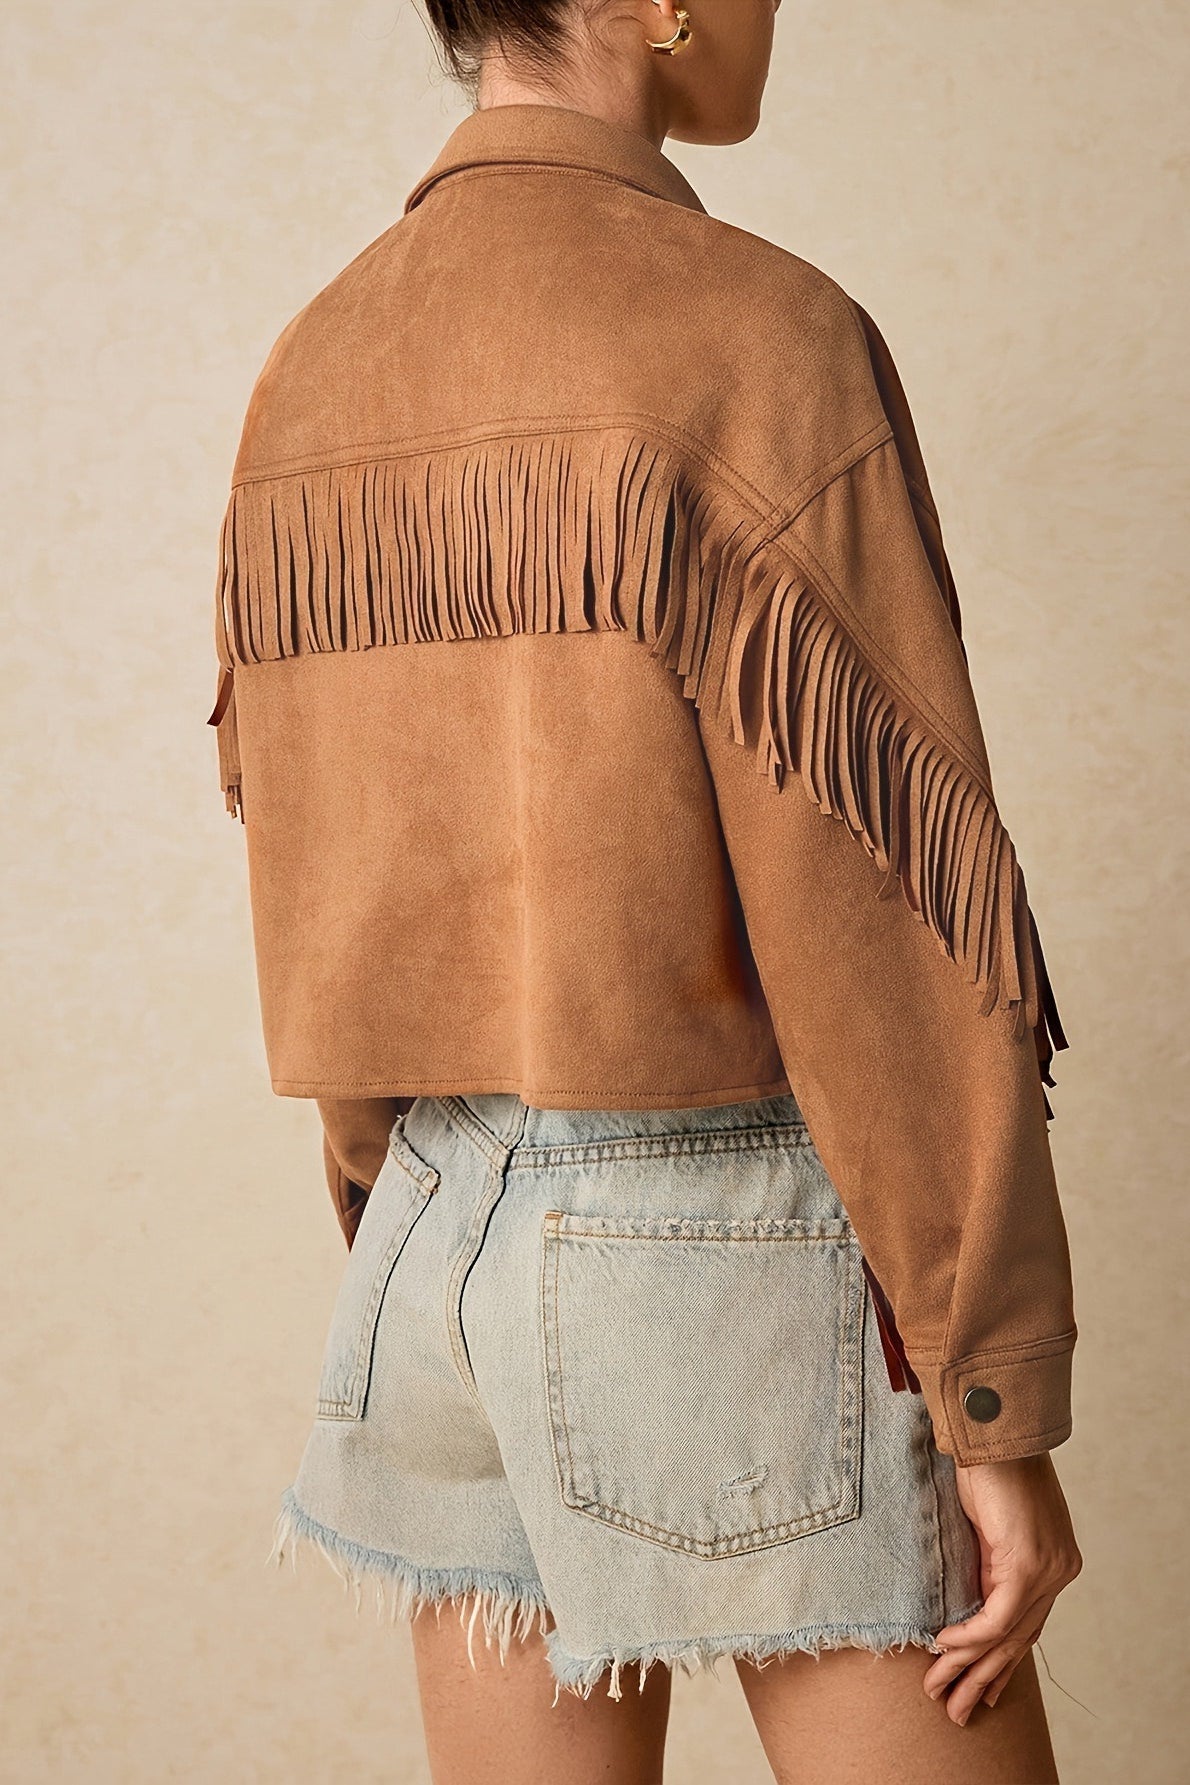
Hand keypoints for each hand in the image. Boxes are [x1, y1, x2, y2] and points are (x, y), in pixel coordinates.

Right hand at [921, 1452, 1081, 1725]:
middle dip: (982, 1678)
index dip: (1000, 1661)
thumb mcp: (989, 1525)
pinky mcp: (1028, 1565)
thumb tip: (969, 1595)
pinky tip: (943, 1648)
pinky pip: (997, 1617)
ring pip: (1007, 1636)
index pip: (1027, 1625)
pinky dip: (968, 1636)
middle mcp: (1060, 1570)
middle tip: (956, 1708)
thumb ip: (989, 1561)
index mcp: (1053, 1560)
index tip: (977, 1688)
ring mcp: (1049, 1569)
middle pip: (1019, 1640)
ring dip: (968, 1667)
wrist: (993, 1430)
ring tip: (941, 1693)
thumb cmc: (987, 1466)